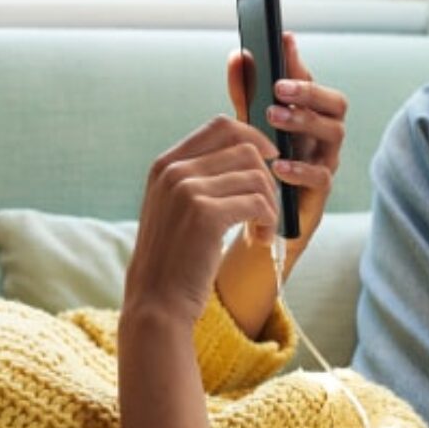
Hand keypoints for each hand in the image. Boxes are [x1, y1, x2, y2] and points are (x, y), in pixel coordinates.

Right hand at [123, 115, 280, 329]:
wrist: (157, 301)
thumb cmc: (173, 259)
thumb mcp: (174, 208)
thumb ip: (196, 178)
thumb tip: (246, 151)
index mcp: (165, 165)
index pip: (221, 126)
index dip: (253, 137)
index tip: (269, 161)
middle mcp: (174, 171)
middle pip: (245, 148)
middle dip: (267, 177)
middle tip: (268, 208)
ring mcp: (187, 190)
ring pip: (256, 175)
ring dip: (270, 203)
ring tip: (264, 229)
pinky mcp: (206, 214)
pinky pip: (258, 202)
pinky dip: (269, 221)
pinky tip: (262, 239)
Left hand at [218, 33, 347, 335]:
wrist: (253, 226)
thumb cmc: (254, 170)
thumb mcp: (244, 130)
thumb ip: (244, 95)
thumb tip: (239, 55)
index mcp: (306, 115)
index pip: (309, 81)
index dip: (299, 60)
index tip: (282, 38)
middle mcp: (321, 136)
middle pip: (336, 103)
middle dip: (310, 90)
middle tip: (279, 88)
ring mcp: (324, 162)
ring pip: (335, 132)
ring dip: (305, 121)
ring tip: (275, 118)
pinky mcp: (318, 193)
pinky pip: (321, 175)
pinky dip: (300, 167)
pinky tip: (278, 164)